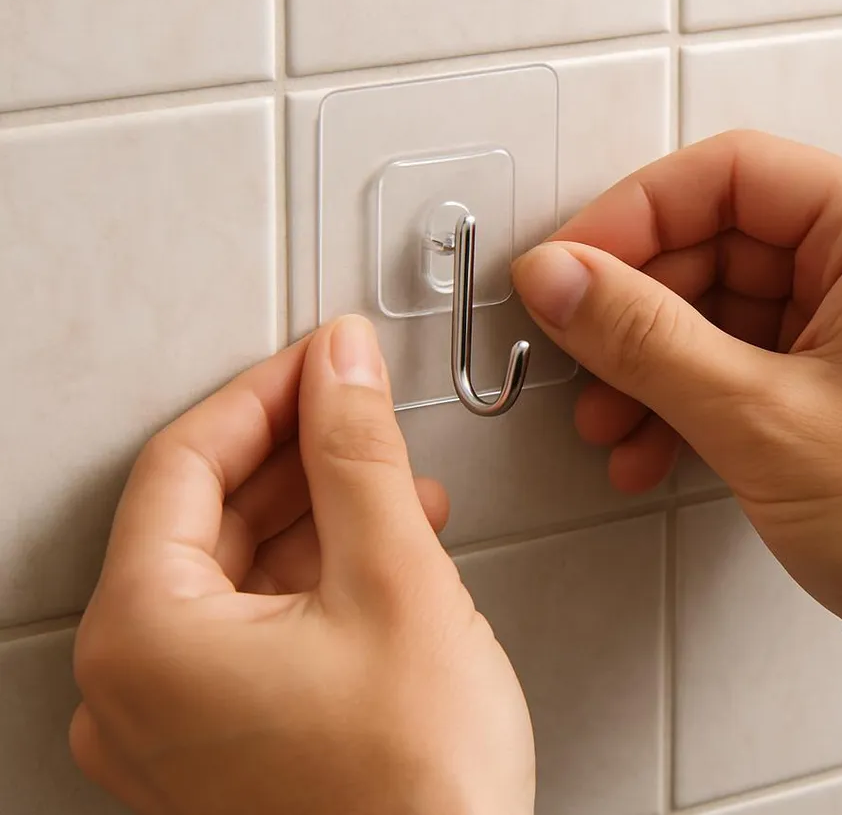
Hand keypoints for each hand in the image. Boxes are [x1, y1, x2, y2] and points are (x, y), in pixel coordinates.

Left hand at [70, 316, 533, 814]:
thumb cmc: (417, 796)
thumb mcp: (395, 580)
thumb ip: (358, 454)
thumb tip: (342, 362)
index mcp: (144, 637)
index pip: (187, 462)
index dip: (264, 393)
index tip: (324, 359)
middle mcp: (135, 685)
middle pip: (208, 513)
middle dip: (298, 451)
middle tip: (359, 405)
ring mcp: (176, 723)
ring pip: (239, 568)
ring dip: (319, 510)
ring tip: (395, 481)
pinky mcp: (224, 743)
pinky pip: (257, 622)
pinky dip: (318, 572)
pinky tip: (383, 546)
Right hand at [512, 129, 841, 732]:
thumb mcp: (764, 419)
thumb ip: (644, 339)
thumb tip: (560, 278)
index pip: (727, 178)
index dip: (632, 216)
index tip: (566, 266)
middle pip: (710, 247)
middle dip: (631, 310)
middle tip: (577, 352)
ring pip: (709, 316)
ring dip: (644, 367)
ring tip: (609, 421)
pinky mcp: (823, 399)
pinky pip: (726, 372)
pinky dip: (675, 407)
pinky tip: (648, 451)